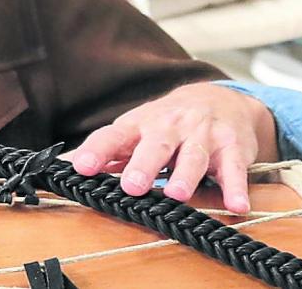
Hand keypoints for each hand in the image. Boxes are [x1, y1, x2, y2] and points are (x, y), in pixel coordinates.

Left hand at [65, 83, 276, 213]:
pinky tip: (235, 204)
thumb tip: (65, 165)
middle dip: (144, 165)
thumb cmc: (168, 121)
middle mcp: (170, 128)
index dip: (97, 150)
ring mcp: (202, 136)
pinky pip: (235, 169)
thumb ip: (107, 150)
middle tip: (133, 185)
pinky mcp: (232, 148)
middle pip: (156, 145)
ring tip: (177, 193)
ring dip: (185, 175)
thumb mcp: (136, 129)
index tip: (82, 167)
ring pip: (193, 156)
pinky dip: (236, 187)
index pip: (114, 135)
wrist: (219, 97)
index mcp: (140, 125)